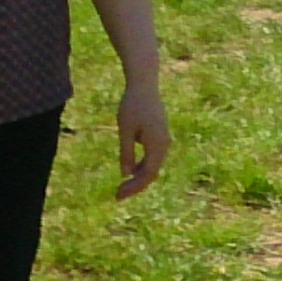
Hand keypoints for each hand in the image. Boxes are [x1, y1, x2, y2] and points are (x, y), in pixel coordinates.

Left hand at [113, 76, 169, 199]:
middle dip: (135, 185)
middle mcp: (164, 144)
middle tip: (117, 195)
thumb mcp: (125, 130)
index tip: (118, 195)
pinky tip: (130, 170)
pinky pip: (153, 157)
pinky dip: (142, 166)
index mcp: (157, 144)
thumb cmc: (132, 105)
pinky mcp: (160, 136)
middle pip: (152, 173)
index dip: (134, 187)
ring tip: (122, 186)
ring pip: (153, 166)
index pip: (147, 174)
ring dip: (139, 177)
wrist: (144, 85)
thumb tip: (125, 174)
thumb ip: (126, 152)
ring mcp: (163, 140)